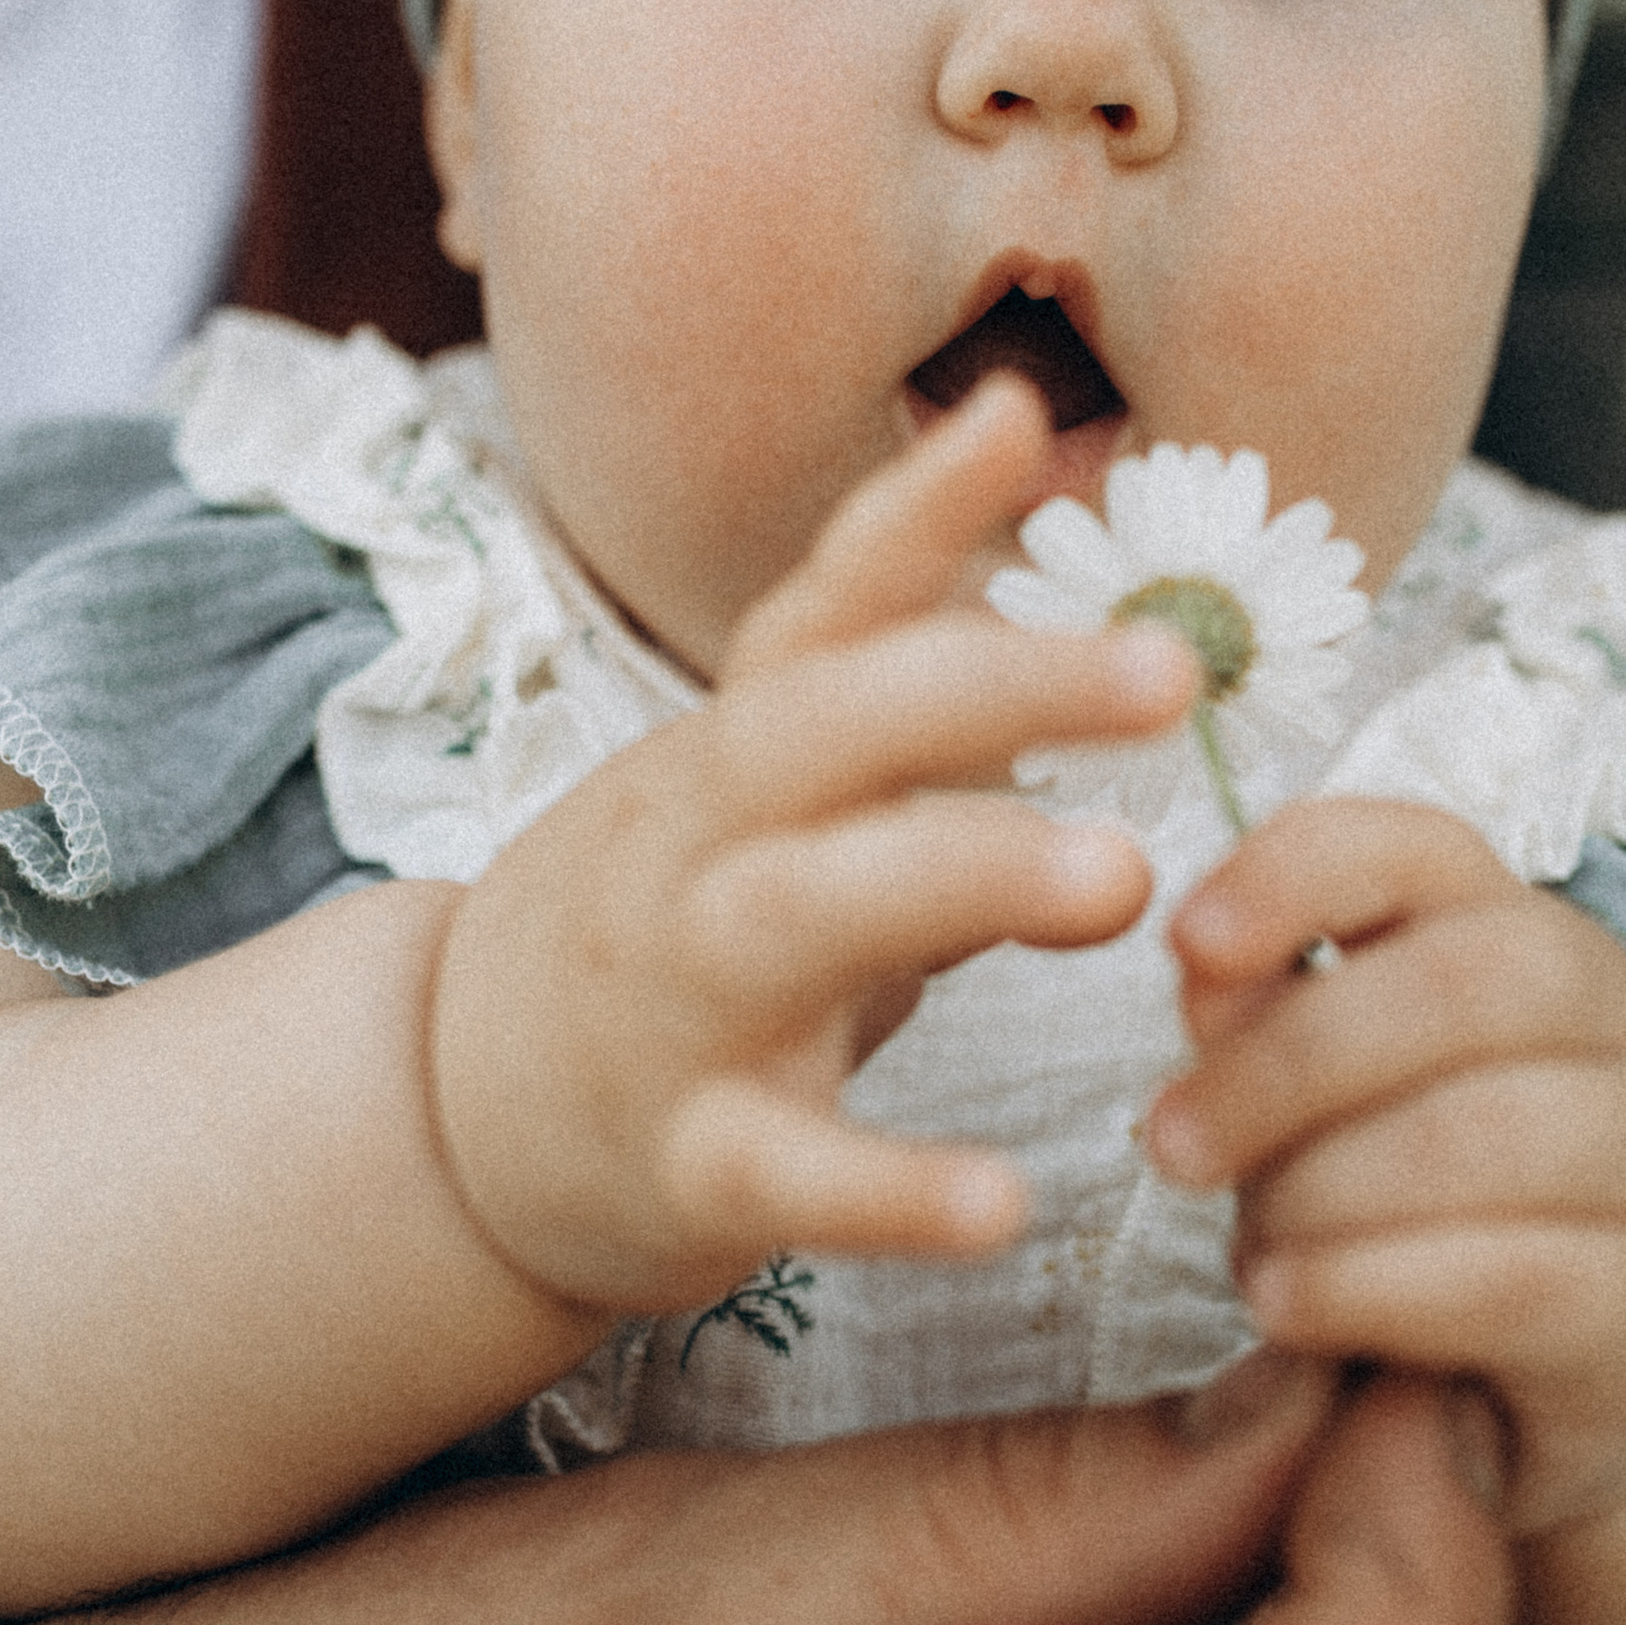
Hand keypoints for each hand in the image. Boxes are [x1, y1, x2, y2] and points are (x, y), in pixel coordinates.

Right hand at [430, 377, 1196, 1314]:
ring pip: (803, 912)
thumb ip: (896, 623)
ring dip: (960, 876)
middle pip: (823, 734)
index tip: (1030, 426)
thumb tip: (1017, 418)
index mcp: (731, 752)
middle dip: (992, 691)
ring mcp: (680, 1000)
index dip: (912, 514)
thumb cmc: (673, 918)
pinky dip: (890, 1192)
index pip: (817, 608)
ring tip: (1122, 880)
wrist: (460, 1119)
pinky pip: (788, 1173)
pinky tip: (1005, 1207)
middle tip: (1164, 674)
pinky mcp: (687, 1160)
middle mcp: (696, 849)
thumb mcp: (763, 764)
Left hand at [1147, 797, 1625, 1537]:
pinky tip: (1291, 1307)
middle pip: (1462, 985)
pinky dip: (1368, 1288)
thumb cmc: (1450, 1211)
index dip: (1297, 874)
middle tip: (1173, 1144)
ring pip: (1485, 1135)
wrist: (1621, 1372)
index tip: (1186, 941)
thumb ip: (1279, 1028)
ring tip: (1250, 1252)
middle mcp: (1624, 1027)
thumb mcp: (1356, 1103)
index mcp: (1530, 938)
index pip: (1423, 848)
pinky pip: (1507, 1279)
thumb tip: (1203, 973)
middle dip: (1286, 1063)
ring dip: (1323, 1192)